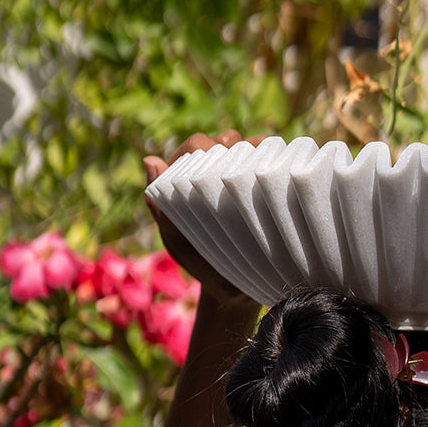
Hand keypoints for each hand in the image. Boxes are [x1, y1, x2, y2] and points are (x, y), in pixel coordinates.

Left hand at [144, 131, 265, 308]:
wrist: (240, 286)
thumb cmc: (203, 263)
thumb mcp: (177, 238)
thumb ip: (160, 204)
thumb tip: (150, 160)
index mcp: (190, 179)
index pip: (193, 147)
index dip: (201, 149)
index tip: (211, 168)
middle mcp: (217, 173)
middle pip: (224, 140)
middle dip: (230, 147)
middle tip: (235, 171)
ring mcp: (243, 178)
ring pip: (250, 145)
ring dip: (254, 149)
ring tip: (256, 168)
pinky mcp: (267, 186)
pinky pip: (274, 160)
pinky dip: (276, 156)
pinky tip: (277, 166)